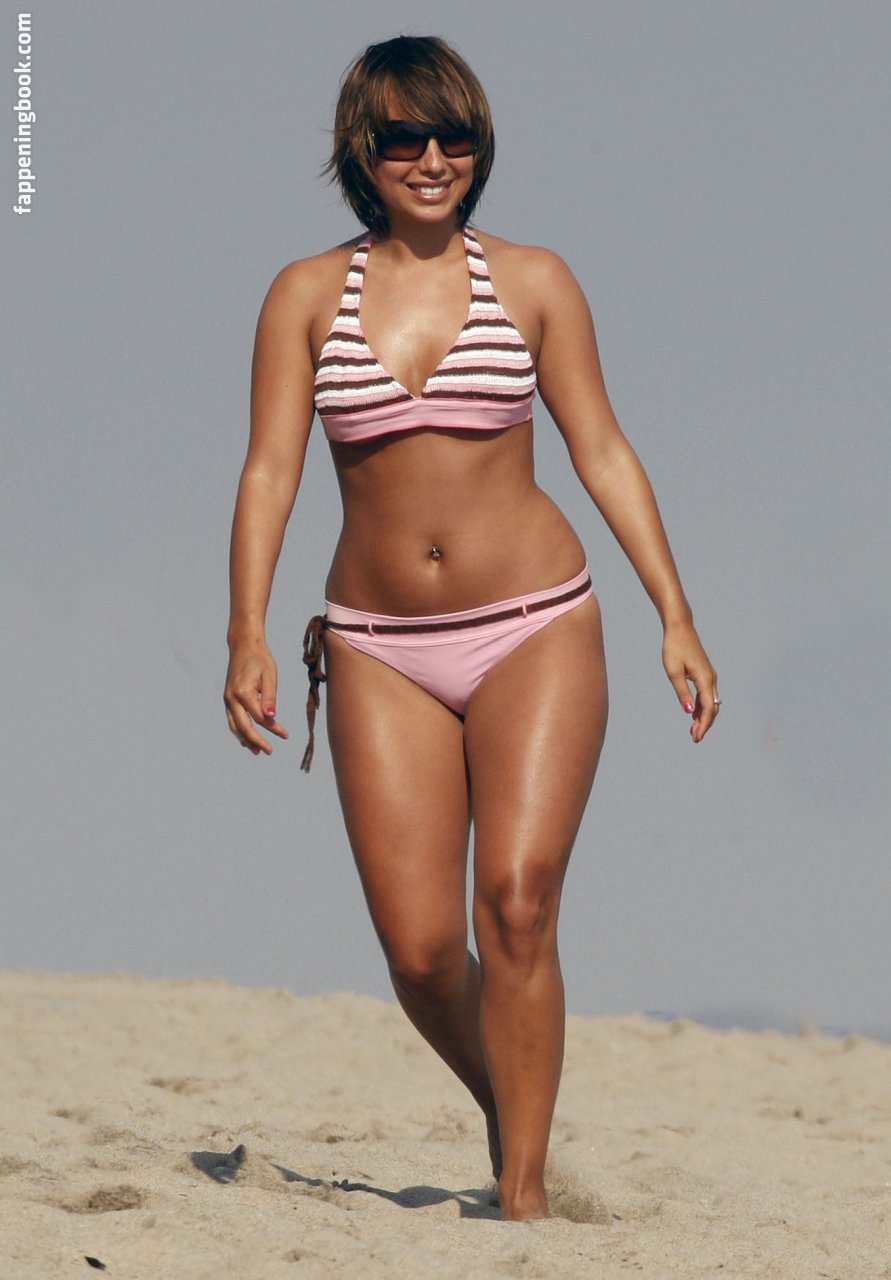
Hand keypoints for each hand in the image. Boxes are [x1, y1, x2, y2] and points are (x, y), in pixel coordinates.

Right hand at [224, 637, 288, 755]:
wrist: (244, 645)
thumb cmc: (260, 659)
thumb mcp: (270, 676)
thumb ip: (270, 697)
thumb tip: (271, 717)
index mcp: (243, 692)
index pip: (260, 717)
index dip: (273, 728)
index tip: (286, 735)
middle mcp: (231, 698)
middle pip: (244, 726)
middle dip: (256, 741)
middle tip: (269, 751)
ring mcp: (227, 699)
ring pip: (234, 726)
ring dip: (245, 740)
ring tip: (256, 752)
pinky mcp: (228, 698)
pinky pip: (232, 719)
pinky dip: (239, 731)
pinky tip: (247, 739)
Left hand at [662, 622, 719, 743]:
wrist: (680, 628)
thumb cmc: (674, 648)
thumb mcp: (673, 672)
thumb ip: (682, 693)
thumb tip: (689, 712)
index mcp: (705, 679)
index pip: (708, 708)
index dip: (703, 724)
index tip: (696, 737)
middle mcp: (711, 678)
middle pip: (713, 707)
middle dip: (705, 724)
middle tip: (694, 738)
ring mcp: (709, 676)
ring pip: (711, 702)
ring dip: (704, 716)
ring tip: (693, 731)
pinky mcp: (705, 673)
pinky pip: (707, 694)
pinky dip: (702, 706)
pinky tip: (693, 714)